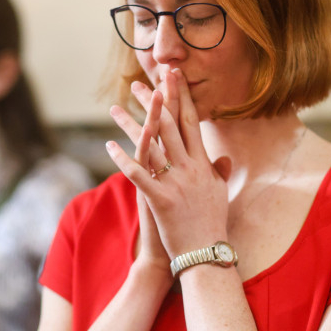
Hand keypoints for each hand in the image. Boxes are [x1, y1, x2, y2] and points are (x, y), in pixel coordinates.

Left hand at [108, 69, 230, 257]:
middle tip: (141, 81)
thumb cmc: (212, 224)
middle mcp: (190, 168)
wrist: (206, 254)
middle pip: (170, 126)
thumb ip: (219, 172)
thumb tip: (222, 157)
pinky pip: (138, 175)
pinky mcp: (161, 199)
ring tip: (114, 107)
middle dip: (155, 101)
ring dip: (130, 124)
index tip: (173, 77)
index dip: (181, 97)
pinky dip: (123, 159)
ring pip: (150, 145)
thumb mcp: (220, 194)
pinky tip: (109, 145)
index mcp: (204, 163)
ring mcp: (175, 183)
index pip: (192, 122)